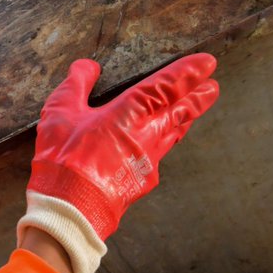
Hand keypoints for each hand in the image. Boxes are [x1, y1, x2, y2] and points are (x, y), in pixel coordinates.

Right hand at [18, 54, 218, 272]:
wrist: (72, 208)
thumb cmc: (65, 160)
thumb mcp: (59, 113)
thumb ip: (76, 85)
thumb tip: (87, 67)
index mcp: (129, 113)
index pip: (165, 87)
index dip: (186, 73)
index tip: (206, 64)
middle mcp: (147, 134)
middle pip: (180, 111)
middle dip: (198, 97)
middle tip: (213, 86)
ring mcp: (149, 159)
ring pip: (174, 133)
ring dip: (186, 118)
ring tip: (195, 110)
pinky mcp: (143, 179)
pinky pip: (159, 154)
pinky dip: (165, 142)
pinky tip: (163, 143)